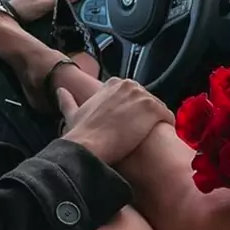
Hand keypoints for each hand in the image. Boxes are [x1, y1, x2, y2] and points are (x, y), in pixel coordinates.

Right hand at [58, 78, 174, 164]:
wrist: (90, 145)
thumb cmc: (82, 133)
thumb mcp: (72, 113)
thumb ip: (67, 100)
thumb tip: (60, 91)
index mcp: (113, 83)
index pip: (132, 94)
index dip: (131, 110)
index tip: (128, 124)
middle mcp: (129, 85)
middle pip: (146, 100)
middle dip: (145, 115)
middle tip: (138, 133)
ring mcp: (143, 96)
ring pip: (158, 108)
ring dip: (156, 122)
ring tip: (150, 138)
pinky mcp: (154, 109)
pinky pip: (168, 117)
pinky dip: (167, 126)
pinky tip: (160, 138)